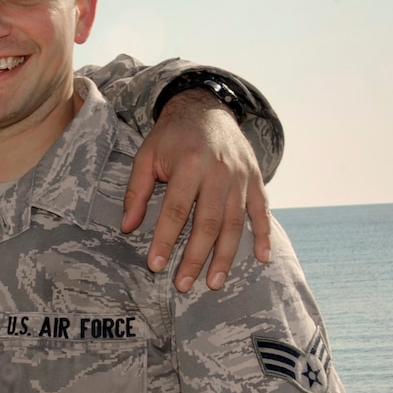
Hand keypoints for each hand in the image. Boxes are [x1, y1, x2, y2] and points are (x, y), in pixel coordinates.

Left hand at [121, 90, 272, 291]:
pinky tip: (262, 258)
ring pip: (234, 223)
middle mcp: (218, 171)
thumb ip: (136, 191)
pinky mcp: (255, 178)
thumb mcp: (146, 156)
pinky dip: (265, 234)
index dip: (165, 240)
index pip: (176, 210)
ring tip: (214, 282)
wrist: (206, 107)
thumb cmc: (171, 136)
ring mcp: (240, 176)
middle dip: (195, 257)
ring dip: (225, 255)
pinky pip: (262, 210)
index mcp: (189, 164)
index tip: (156, 265)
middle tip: (183, 284)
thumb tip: (127, 227)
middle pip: (208, 222)